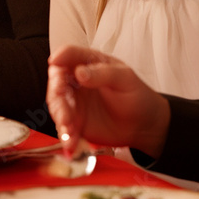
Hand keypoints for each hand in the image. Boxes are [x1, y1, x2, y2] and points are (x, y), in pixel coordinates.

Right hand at [47, 45, 170, 158]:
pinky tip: (71, 142)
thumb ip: (102, 74)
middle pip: (57, 81)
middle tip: (64, 102)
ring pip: (57, 105)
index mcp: (89, 64)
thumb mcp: (125, 79)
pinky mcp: (75, 121)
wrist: (143, 125)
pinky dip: (65, 135)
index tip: (55, 62)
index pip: (69, 55)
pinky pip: (64, 127)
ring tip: (69, 129)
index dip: (60, 57)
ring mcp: (74, 102)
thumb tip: (79, 72)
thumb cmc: (137, 96)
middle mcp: (77, 81)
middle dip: (57, 93)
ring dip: (59, 116)